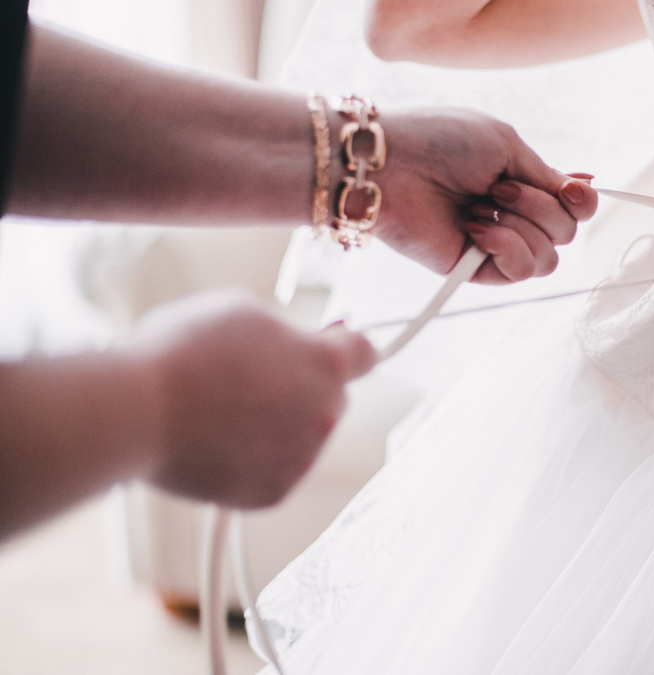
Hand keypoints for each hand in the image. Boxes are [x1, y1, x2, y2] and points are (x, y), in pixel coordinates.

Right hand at [131, 293, 375, 508]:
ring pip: (302, 435)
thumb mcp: (241, 310)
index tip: (338, 348)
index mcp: (326, 364)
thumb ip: (285, 330)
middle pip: (331, 397)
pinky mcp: (274, 492)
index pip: (366, 353)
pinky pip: (275, 468)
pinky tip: (217, 441)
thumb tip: (294, 342)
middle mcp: (326, 414)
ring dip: (278, 424)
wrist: (137, 414)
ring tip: (221, 411)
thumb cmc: (183, 353)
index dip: (349, 347)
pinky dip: (254, 459)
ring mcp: (303, 458)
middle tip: (252, 380)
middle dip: (303, 388)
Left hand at [364, 106, 598, 283]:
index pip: (575, 207)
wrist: (390, 164)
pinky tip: (475, 229)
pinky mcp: (475, 268)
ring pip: (550, 257)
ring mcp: (496, 243)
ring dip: (521, 225)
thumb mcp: (507, 146)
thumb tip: (586, 190)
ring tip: (479, 207)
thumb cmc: (440, 141)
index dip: (582, 202)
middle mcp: (514, 216)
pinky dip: (505, 245)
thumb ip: (547, 177)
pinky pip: (521, 271)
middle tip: (495, 187)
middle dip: (539, 205)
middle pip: (568, 232)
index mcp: (522, 182)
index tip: (571, 187)